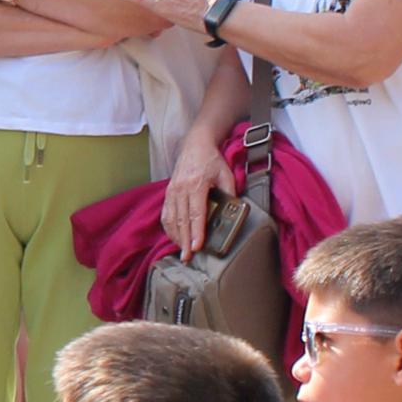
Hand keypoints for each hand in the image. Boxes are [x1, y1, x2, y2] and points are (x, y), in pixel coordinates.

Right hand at [162, 133, 231, 252]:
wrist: (195, 144)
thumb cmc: (212, 159)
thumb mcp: (226, 174)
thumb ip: (230, 192)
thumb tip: (234, 210)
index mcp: (196, 184)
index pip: (196, 213)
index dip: (196, 231)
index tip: (196, 246)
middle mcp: (181, 189)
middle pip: (182, 220)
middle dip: (184, 240)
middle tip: (187, 257)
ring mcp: (172, 190)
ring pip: (172, 218)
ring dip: (175, 236)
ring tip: (181, 251)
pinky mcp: (168, 192)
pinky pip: (166, 213)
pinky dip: (169, 227)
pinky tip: (174, 237)